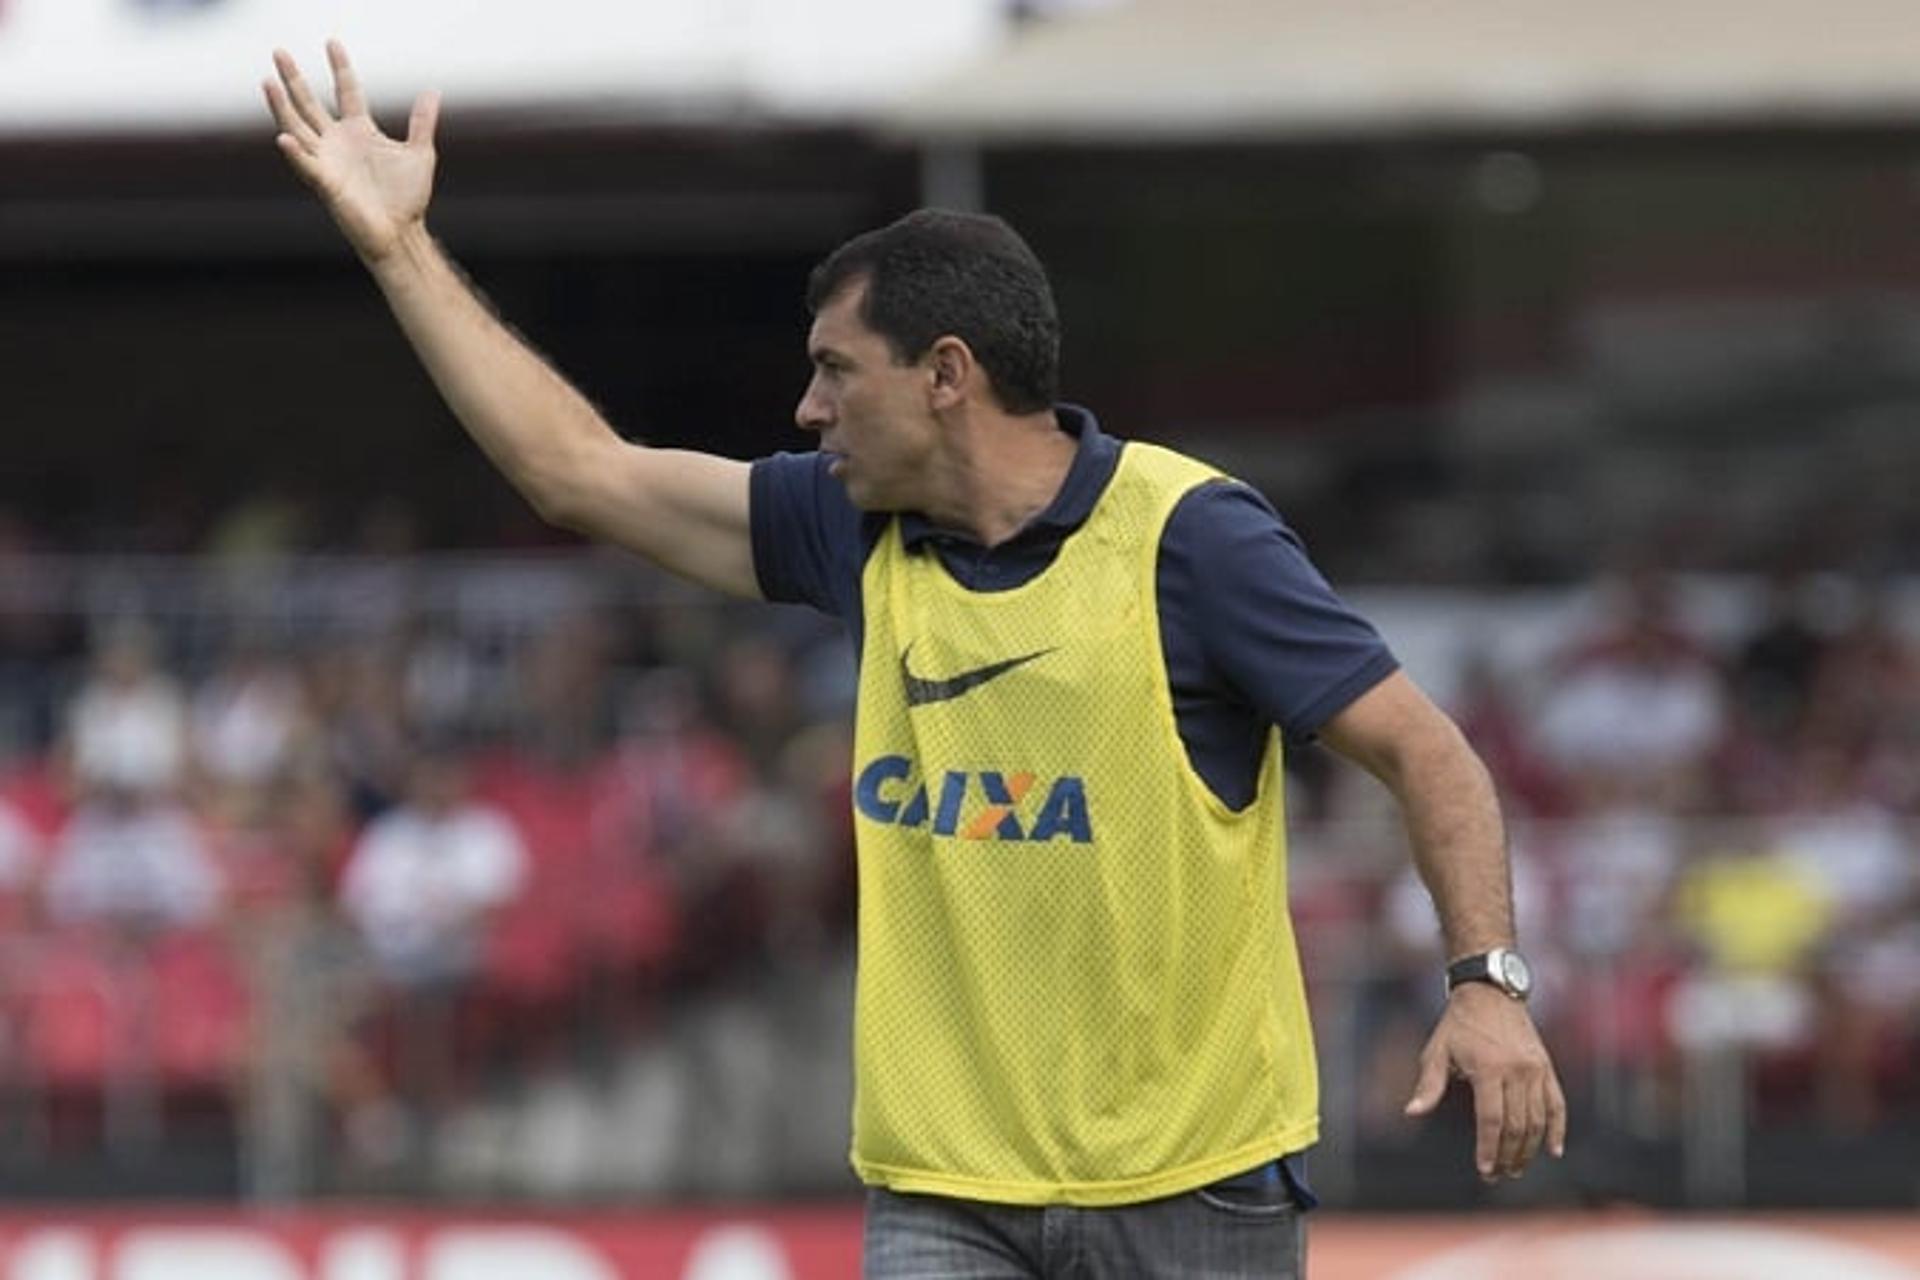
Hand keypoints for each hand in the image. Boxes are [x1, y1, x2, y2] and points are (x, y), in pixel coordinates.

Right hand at [264, 41, 439, 264]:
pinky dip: (295, 154)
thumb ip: (422, 122)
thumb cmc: (408, 198)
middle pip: (309, 104)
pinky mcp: (326, 184)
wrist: (402, 233)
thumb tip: (432, 91)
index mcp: (360, 131)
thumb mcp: (420, 153)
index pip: (346, 91)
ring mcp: (328, 162)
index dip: (340, 67)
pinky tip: (283, 138)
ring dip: (281, 107)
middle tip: (279, 52)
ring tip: (268, 81)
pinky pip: (306, 166)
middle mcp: (338, 142)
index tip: (332, 42)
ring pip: (297, 128)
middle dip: (294, 79)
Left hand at [1404, 982, 1566, 1181]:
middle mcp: (1517, 1071)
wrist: (1490, 992)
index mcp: (1488, 1069)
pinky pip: (1557, 1104)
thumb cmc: (1458, 1024)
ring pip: (1537, 1120)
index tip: (1485, 1170)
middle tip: (1498, 1175)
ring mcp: (1535, 1069)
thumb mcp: (1437, 1051)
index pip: (1492, 1120)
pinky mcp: (1546, 1067)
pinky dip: (1557, 1129)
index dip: (1489, 1149)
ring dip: (1529, 1149)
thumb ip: (1428, 1085)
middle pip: (1517, 1126)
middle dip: (1508, 1156)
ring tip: (1516, 1168)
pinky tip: (1553, 1151)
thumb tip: (1412, 1113)